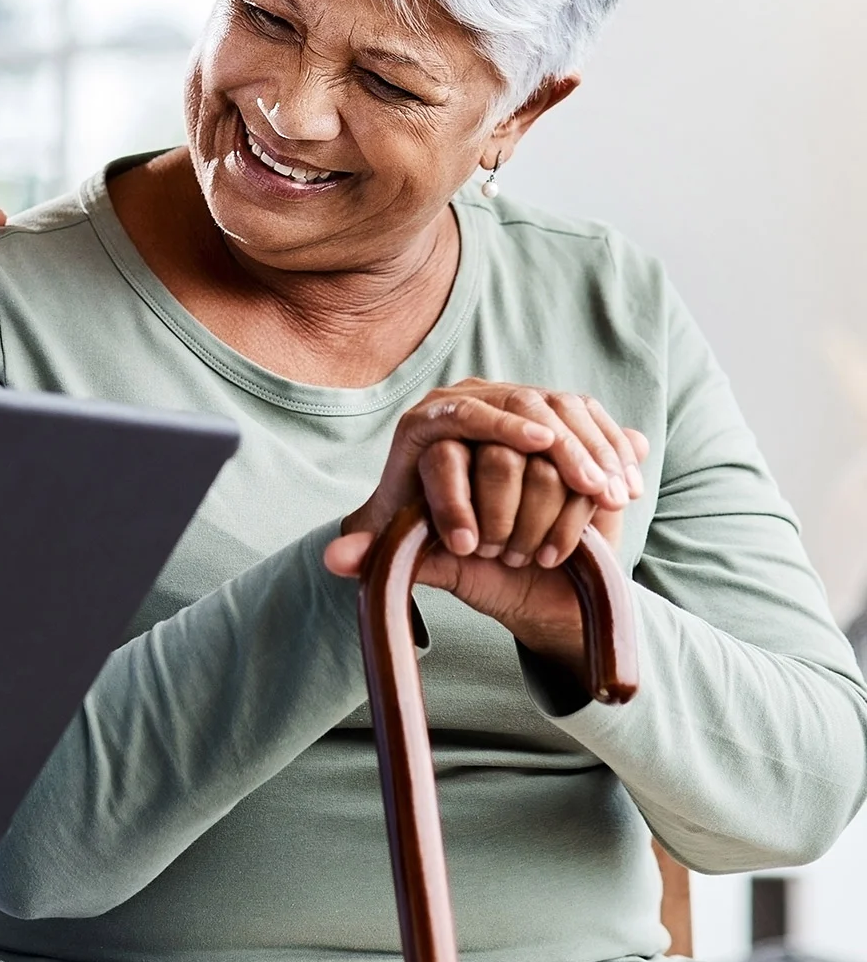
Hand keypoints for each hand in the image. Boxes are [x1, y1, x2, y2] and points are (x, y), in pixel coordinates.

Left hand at [324, 380, 648, 668]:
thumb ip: (376, 555)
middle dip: (559, 446)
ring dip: (591, 452)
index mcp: (425, 425)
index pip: (458, 414)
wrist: (487, 542)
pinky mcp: (559, 414)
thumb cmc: (443, 548)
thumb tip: (335, 560)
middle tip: (586, 483)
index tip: (535, 446)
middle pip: (519, 404)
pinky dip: (611, 451)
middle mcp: (469, 401)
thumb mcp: (411, 553)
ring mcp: (517, 402)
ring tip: (609, 493)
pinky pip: (590, 418)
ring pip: (561, 408)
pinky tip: (625, 488)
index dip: (498, 427)